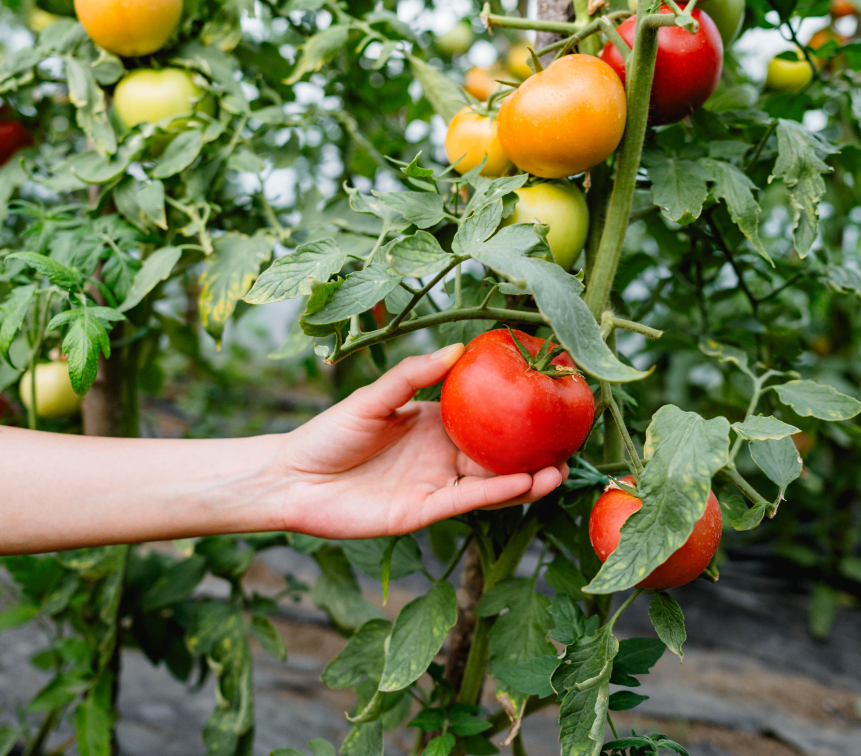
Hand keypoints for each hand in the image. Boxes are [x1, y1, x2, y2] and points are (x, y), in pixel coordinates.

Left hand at [273, 344, 568, 538]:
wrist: (292, 478)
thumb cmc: (327, 433)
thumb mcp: (373, 397)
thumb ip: (413, 376)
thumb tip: (458, 348)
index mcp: (434, 424)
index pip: (485, 417)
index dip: (516, 412)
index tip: (549, 398)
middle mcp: (442, 455)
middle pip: (498, 455)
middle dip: (534, 451)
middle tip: (569, 442)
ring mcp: (435, 485)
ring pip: (491, 484)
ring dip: (526, 480)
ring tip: (559, 470)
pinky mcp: (424, 512)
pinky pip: (467, 502)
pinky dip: (496, 495)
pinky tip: (523, 484)